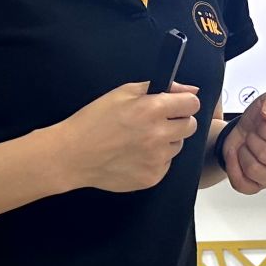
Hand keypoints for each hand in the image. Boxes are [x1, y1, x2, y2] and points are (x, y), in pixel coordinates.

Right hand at [55, 80, 201, 192]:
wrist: (73, 155)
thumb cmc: (94, 121)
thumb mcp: (123, 93)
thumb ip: (160, 88)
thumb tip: (191, 89)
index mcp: (152, 109)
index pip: (193, 104)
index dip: (184, 102)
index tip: (175, 105)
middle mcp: (158, 135)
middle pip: (190, 126)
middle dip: (177, 121)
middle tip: (155, 122)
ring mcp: (156, 159)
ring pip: (177, 146)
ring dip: (166, 141)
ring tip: (140, 140)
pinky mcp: (152, 177)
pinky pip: (166, 164)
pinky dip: (155, 159)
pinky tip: (135, 155)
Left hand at [220, 90, 265, 194]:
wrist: (245, 131)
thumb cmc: (261, 119)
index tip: (263, 123)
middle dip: (252, 139)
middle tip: (253, 134)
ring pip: (253, 169)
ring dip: (243, 153)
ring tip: (247, 145)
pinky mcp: (256, 186)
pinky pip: (241, 184)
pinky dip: (233, 168)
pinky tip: (237, 157)